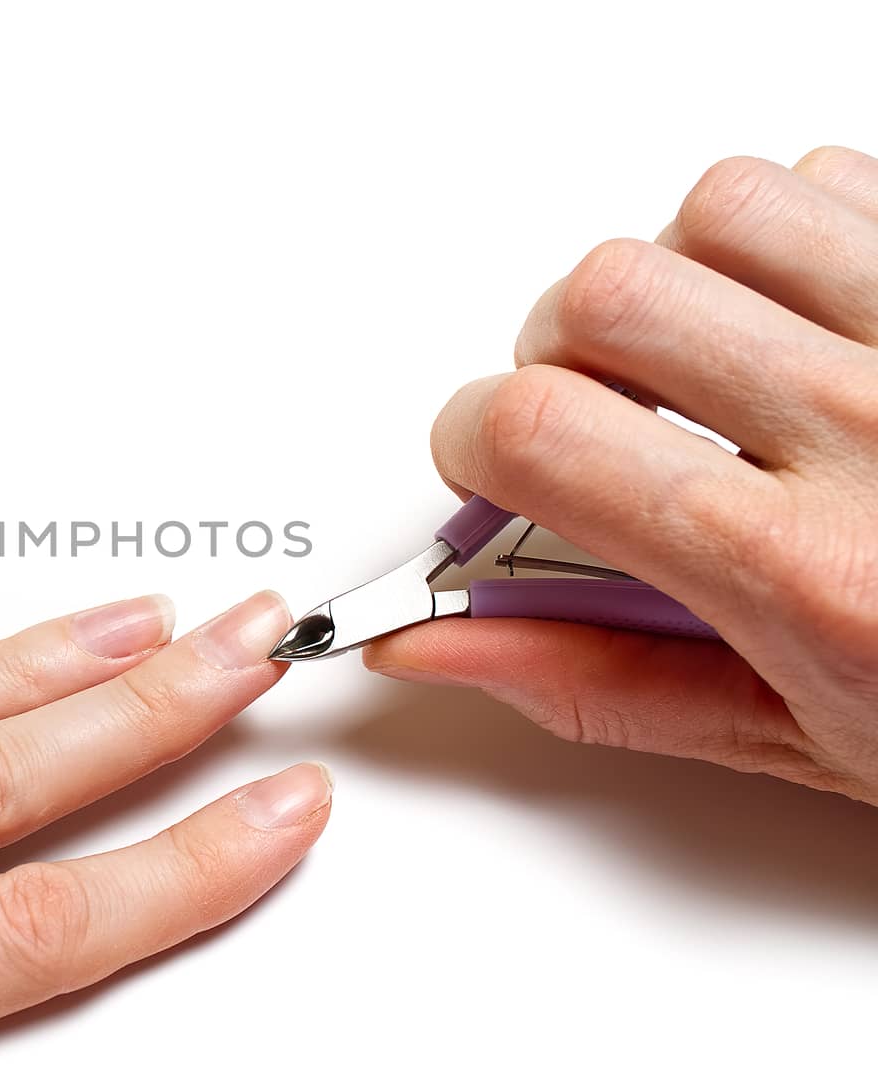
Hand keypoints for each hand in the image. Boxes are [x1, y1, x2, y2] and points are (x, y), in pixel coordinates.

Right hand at [365, 146, 877, 803]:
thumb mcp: (800, 742)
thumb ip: (601, 683)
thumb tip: (446, 650)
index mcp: (807, 571)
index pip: (534, 432)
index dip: (463, 441)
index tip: (483, 469)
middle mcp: (876, 428)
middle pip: (601, 297)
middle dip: (552, 359)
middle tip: (592, 424)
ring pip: (714, 209)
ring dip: (671, 281)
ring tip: (703, 362)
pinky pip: (836, 177)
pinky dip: (785, 233)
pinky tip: (801, 319)